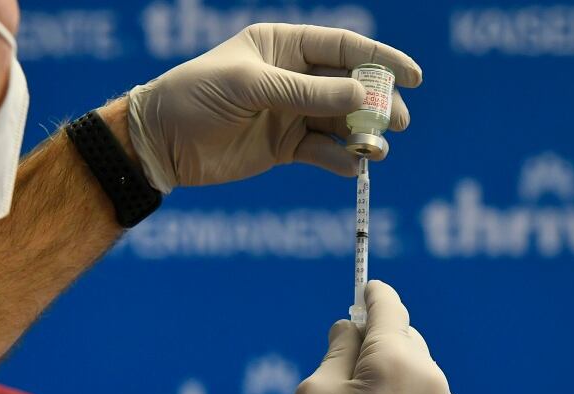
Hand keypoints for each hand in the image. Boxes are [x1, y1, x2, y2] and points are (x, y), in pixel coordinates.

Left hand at [127, 24, 421, 192]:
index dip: (381, 59)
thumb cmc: (195, 96)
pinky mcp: (284, 148)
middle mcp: (293, 77)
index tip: (412, 77)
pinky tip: (350, 168)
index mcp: (283, 46)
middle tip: (396, 122)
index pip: (343, 47)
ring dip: (363, 135)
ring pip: (340, 122)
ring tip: (375, 149)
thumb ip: (304, 91)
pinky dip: (339, 160)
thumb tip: (362, 94)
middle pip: (349, 86)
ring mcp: (290, 114)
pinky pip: (322, 152)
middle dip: (376, 103)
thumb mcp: (249, 86)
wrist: (161, 144)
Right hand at [289, 281, 458, 393]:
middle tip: (347, 355)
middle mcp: (428, 377)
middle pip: (404, 334)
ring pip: (416, 364)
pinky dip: (405, 391)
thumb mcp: (316, 389)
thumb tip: (351, 325)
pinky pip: (425, 393)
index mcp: (393, 360)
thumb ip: (337, 347)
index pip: (388, 306)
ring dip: (392, 366)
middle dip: (378, 336)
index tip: (366, 287)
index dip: (373, 293)